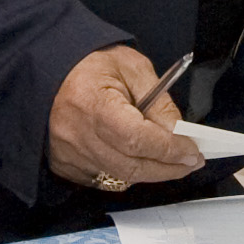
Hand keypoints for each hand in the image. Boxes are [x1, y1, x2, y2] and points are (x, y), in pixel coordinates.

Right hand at [48, 46, 202, 190]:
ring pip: (120, 177)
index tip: (193, 152)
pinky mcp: (65, 166)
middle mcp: (77, 135)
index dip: (169, 150)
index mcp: (92, 104)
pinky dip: (127, 174)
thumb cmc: (91, 64)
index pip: (137, 139)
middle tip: (191, 162)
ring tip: (172, 162)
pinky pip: (105, 179)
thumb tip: (180, 133)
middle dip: (167, 168)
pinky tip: (140, 161)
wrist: (50, 70)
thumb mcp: (132, 68)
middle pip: (131, 166)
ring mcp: (69, 155)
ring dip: (151, 172)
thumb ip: (158, 101)